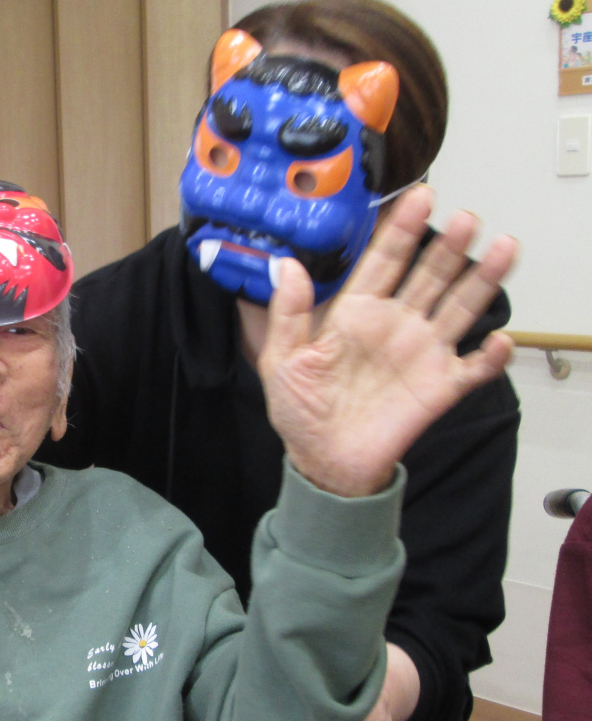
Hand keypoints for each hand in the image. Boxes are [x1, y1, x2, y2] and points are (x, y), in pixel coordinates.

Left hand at [260, 185, 515, 496]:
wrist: (322, 461)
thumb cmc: (300, 410)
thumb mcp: (280, 360)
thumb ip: (286, 313)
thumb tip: (286, 265)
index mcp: (356, 312)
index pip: (383, 261)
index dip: (400, 229)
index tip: (417, 197)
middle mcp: (394, 324)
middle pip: (429, 275)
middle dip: (448, 246)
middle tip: (466, 218)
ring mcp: (420, 353)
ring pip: (460, 307)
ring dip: (482, 280)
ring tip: (502, 248)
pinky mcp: (439, 387)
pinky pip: (474, 367)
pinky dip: (491, 357)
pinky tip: (500, 342)